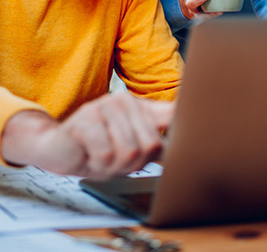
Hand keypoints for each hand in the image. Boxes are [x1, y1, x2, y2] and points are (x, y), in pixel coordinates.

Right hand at [1, 92, 174, 178]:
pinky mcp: (86, 118)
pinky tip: (88, 154)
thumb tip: (186, 150)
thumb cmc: (97, 149)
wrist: (58, 149)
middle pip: (151, 144)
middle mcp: (124, 101)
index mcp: (139, 107)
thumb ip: (156, 143)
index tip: (208, 118)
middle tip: (115, 159)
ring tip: (101, 157)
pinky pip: (106, 154)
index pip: (172, 112)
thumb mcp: (132, 148)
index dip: (190, 119)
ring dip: (114, 166)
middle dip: (134, 163)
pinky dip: (97, 164)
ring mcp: (104, 106)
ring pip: (129, 151)